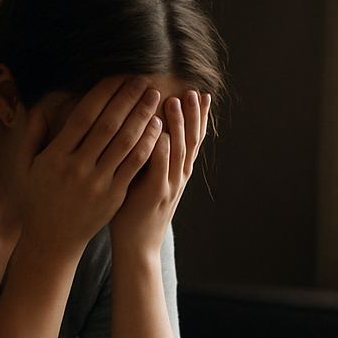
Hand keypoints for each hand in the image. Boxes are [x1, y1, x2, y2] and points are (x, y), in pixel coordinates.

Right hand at [15, 75, 164, 258]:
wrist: (52, 240)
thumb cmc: (38, 198)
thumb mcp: (23, 166)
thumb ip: (31, 134)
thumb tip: (41, 105)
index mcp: (55, 156)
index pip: (84, 116)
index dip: (103, 93)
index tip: (117, 76)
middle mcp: (77, 168)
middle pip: (108, 125)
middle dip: (128, 98)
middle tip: (143, 79)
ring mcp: (98, 184)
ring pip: (125, 144)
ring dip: (143, 117)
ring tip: (154, 97)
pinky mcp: (114, 197)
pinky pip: (134, 166)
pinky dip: (148, 145)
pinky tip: (158, 128)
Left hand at [108, 90, 210, 255]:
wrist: (138, 246)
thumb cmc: (136, 211)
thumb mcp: (147, 179)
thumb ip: (151, 156)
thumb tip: (147, 129)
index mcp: (178, 172)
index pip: (193, 139)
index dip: (199, 117)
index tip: (201, 95)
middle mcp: (178, 177)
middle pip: (191, 140)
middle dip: (193, 115)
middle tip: (192, 91)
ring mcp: (169, 185)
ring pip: (178, 150)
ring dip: (178, 125)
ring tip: (176, 101)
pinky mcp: (155, 194)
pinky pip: (160, 168)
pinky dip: (161, 150)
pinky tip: (159, 133)